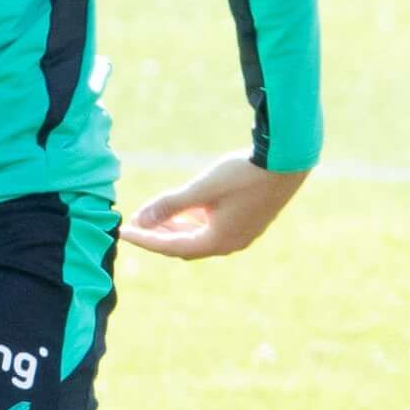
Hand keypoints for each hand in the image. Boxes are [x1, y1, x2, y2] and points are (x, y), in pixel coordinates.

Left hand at [121, 157, 307, 259]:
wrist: (287, 163)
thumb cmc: (243, 175)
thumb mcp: (202, 189)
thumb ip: (169, 205)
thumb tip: (140, 220)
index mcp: (217, 241)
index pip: (170, 246)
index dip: (145, 239)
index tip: (122, 231)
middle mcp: (230, 244)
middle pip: (184, 246)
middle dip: (158, 236)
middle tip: (135, 225)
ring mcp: (242, 234)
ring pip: (199, 238)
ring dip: (175, 229)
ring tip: (154, 218)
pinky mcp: (249, 221)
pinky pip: (213, 229)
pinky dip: (193, 222)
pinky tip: (185, 210)